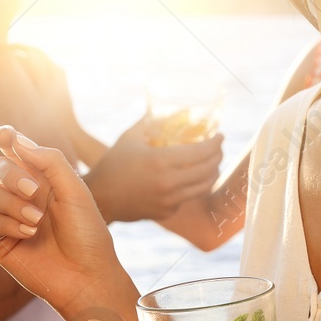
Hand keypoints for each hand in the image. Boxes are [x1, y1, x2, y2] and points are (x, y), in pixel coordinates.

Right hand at [0, 127, 128, 316]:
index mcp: (45, 180)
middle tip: (35, 191)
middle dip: (11, 175)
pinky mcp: (0, 241)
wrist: (86, 274)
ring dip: (12, 203)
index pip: (17, 153)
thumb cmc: (87, 233)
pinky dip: (8, 223)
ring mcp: (10, 217)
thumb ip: (50, 162)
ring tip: (37, 220)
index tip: (3, 135)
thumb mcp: (75, 191)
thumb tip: (17, 140)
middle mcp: (24, 196)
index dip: (6, 139)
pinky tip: (29, 233)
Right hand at [85, 118, 222, 222]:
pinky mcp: (167, 211)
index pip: (202, 152)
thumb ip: (149, 122)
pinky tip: (190, 178)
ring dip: (212, 172)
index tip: (220, 136)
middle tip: (218, 149)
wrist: (99, 198)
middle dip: (218, 156)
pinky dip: (194, 186)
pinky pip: (189, 197)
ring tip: (211, 163)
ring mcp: (169, 200)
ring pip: (204, 186)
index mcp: (160, 161)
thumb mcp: (130, 138)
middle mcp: (168, 182)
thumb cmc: (112, 164)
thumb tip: (168, 109)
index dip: (216, 143)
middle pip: (209, 169)